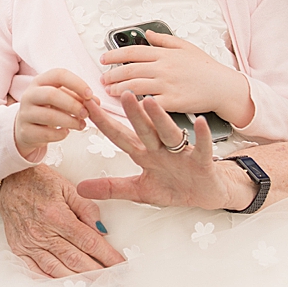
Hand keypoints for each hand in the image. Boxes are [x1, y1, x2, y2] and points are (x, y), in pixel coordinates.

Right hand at [0, 164, 125, 276]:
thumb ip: (87, 208)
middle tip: (113, 281)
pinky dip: (51, 280)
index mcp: (57, 216)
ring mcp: (29, 243)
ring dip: (78, 281)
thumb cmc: (38, 181)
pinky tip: (65, 285)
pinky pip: (35, 270)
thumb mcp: (67, 187)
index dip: (107, 256)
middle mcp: (42, 232)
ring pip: (57, 270)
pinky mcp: (18, 248)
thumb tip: (102, 230)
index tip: (121, 265)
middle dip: (98, 273)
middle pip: (76, 260)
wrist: (7, 180)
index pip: (88, 242)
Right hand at [13, 67, 92, 159]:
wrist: (27, 127)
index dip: (77, 83)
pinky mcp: (25, 131)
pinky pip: (46, 133)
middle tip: (86, 113)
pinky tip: (65, 132)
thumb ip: (78, 97)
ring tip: (80, 125)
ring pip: (49, 116)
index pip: (59, 75)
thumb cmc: (47, 109)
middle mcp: (30, 95)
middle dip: (73, 105)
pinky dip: (61, 134)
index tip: (89, 95)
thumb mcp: (61, 98)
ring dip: (70, 121)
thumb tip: (95, 102)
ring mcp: (25, 113)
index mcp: (40, 81)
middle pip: (52, 95)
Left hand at [76, 95, 253, 210]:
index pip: (120, 136)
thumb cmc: (175, 186)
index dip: (103, 123)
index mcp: (145, 153)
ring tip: (151, 102)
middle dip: (133, 113)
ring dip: (161, 118)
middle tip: (122, 93)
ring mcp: (181, 153)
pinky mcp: (201, 162)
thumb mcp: (139, 191)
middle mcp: (161, 149)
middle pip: (144, 129)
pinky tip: (200, 123)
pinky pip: (201, 147)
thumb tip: (80, 188)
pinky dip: (202, 136)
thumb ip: (112, 188)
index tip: (86, 106)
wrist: (207, 193)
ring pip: (169, 133)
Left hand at [99, 33, 252, 124]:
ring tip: (109, 91)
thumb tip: (146, 33)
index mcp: (165, 54)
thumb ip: (164, 40)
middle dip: (112, 74)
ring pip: (134, 86)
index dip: (114, 55)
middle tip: (102, 79)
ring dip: (118, 89)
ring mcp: (167, 85)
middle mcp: (163, 68)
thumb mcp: (186, 47)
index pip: (132, 51)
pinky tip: (126, 104)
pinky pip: (148, 102)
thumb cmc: (206, 68)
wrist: (223, 87)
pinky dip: (135, 104)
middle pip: (129, 69)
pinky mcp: (172, 101)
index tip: (103, 59)